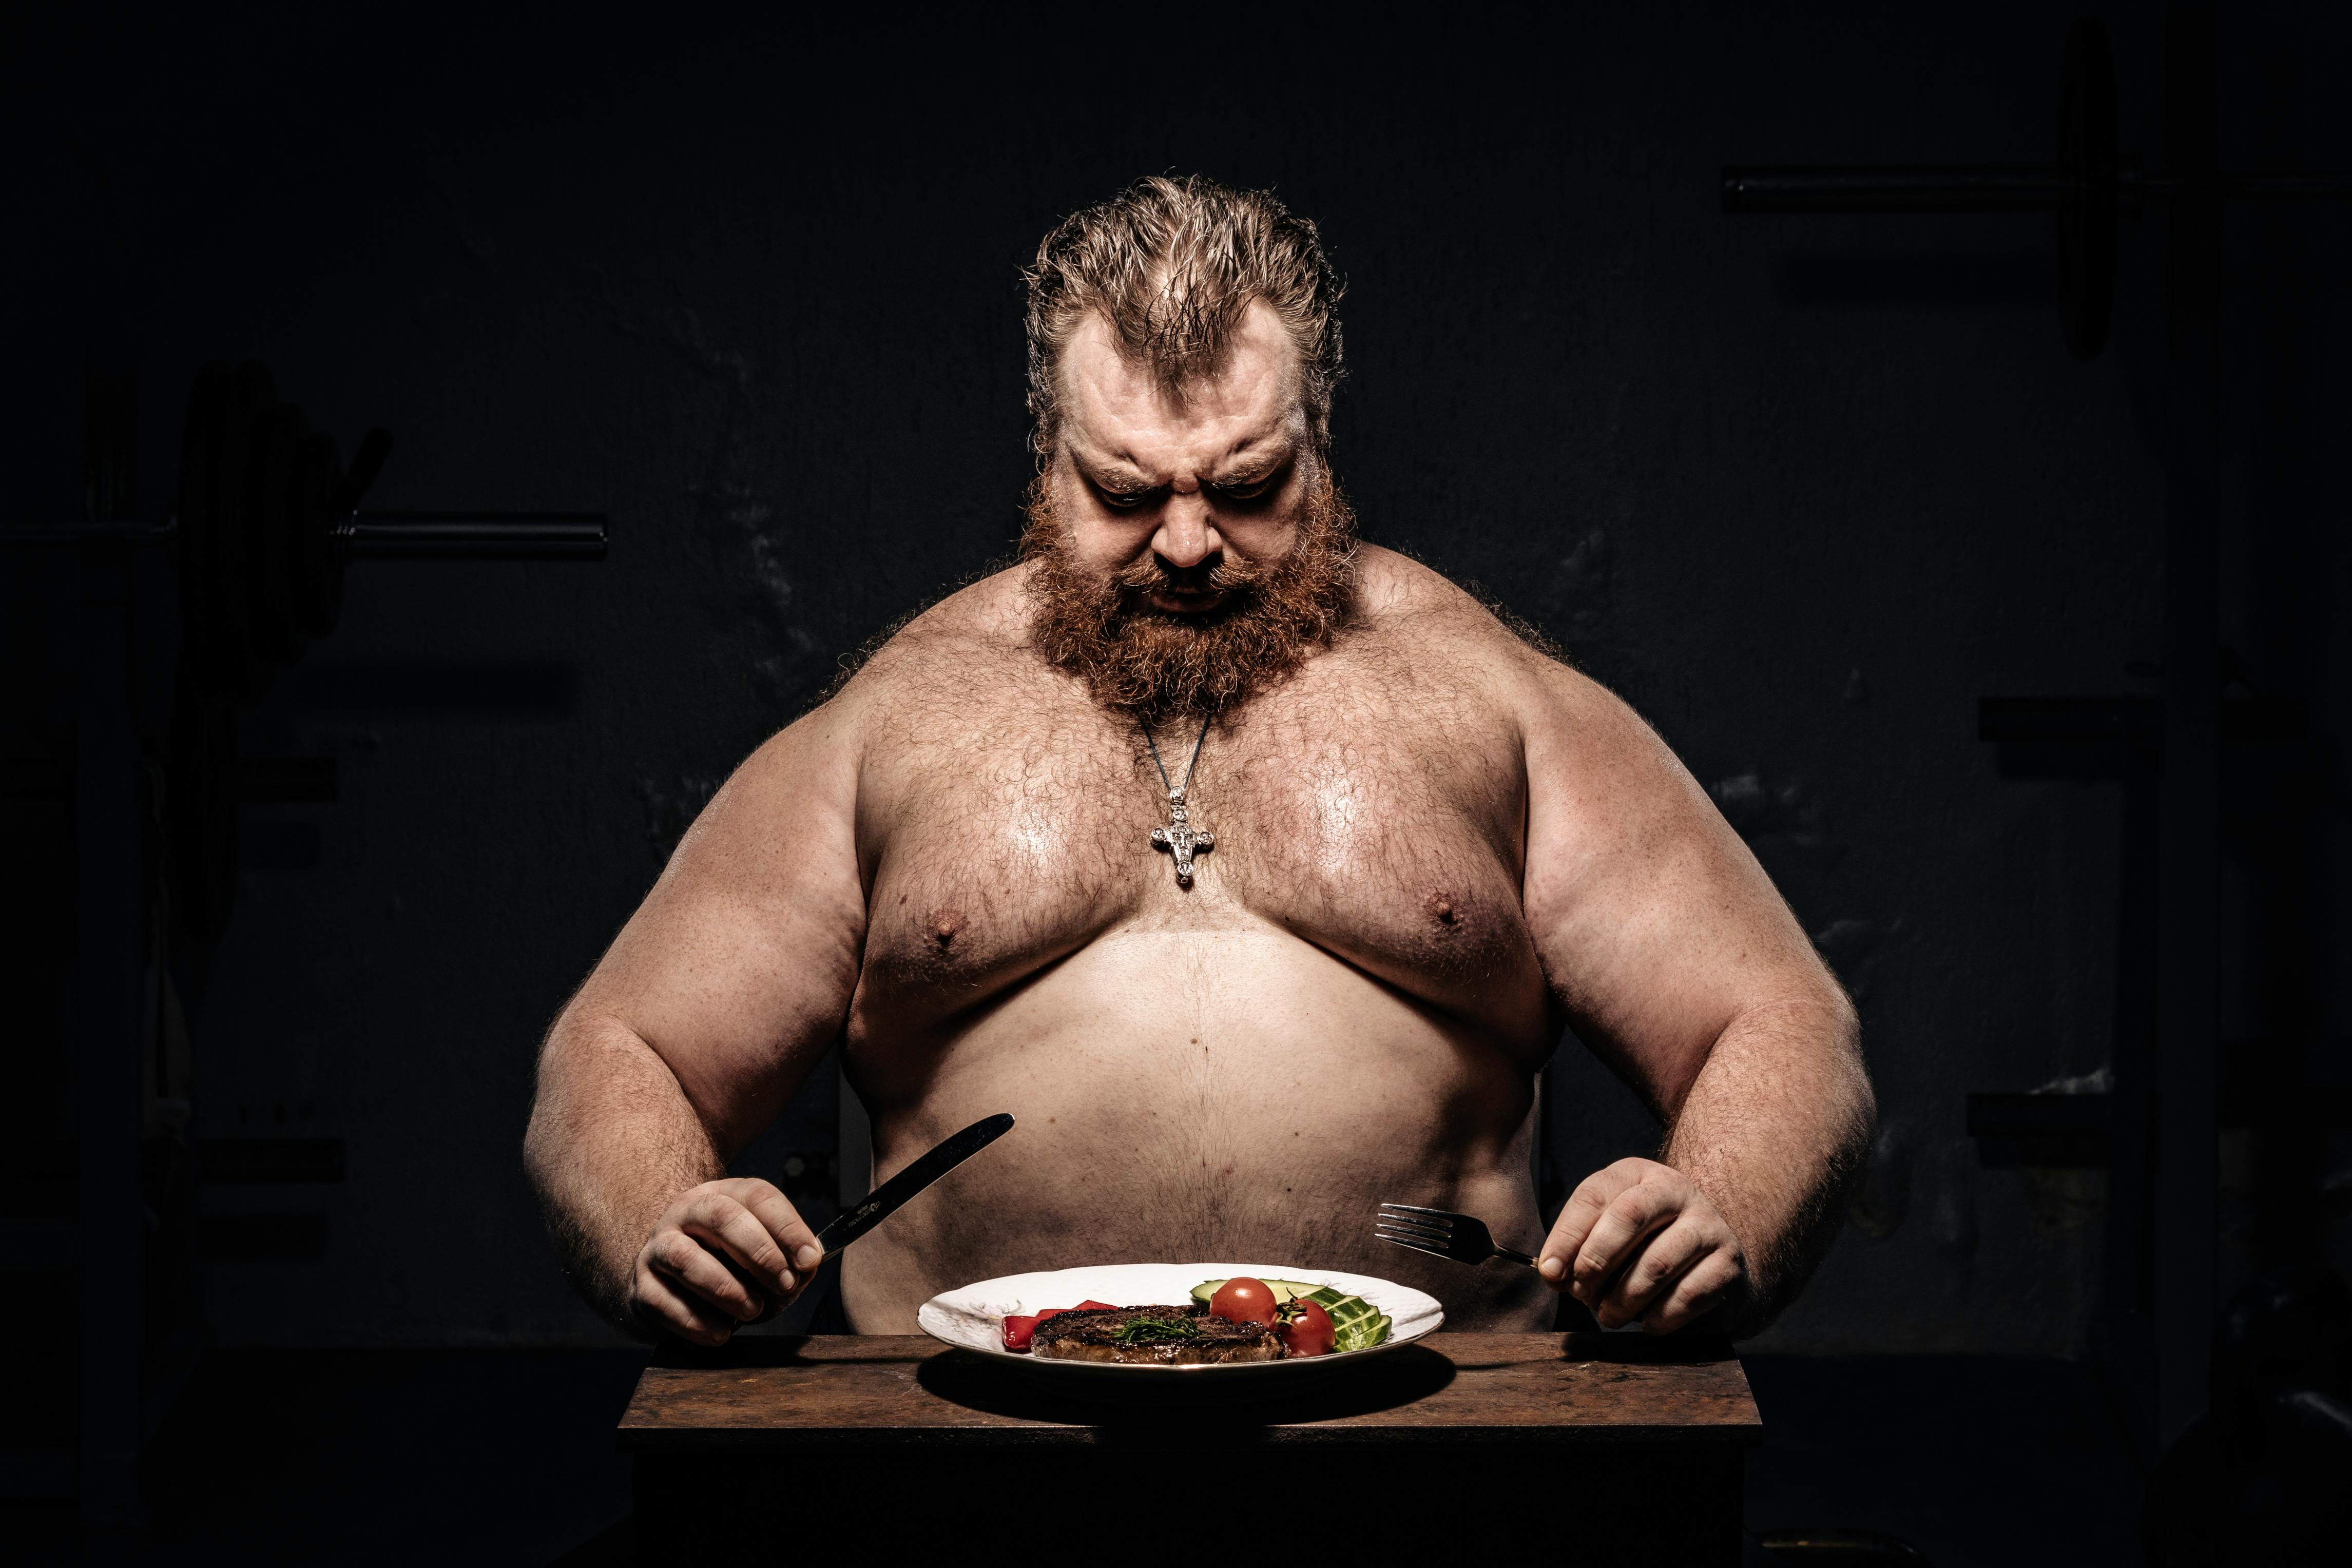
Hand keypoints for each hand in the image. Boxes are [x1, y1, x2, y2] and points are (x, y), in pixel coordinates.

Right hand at [631, 1178, 823, 1345]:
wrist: (668, 1286)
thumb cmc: (728, 1269)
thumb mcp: (762, 1256)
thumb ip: (789, 1260)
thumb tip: (807, 1266)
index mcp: (724, 1195)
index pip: (758, 1196)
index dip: (788, 1227)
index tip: (810, 1260)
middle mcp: (686, 1213)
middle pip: (722, 1216)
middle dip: (760, 1252)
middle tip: (785, 1284)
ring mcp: (658, 1248)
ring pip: (685, 1257)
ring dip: (725, 1287)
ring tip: (753, 1310)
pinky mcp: (641, 1288)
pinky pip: (662, 1301)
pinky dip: (695, 1321)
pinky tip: (721, 1333)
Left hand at [1537, 1157, 1749, 1333]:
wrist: (1712, 1265)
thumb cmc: (1646, 1248)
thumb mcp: (1609, 1236)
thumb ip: (1577, 1249)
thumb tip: (1552, 1274)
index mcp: (1637, 1175)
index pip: (1594, 1195)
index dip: (1567, 1236)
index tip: (1551, 1272)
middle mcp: (1675, 1190)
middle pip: (1628, 1216)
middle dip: (1595, 1261)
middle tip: (1581, 1294)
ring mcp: (1708, 1224)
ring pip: (1656, 1263)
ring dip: (1623, 1299)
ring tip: (1608, 1316)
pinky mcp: (1728, 1263)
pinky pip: (1687, 1295)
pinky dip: (1659, 1318)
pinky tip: (1647, 1323)